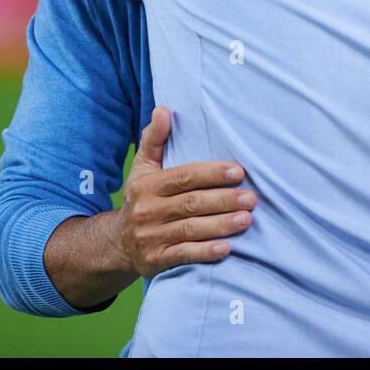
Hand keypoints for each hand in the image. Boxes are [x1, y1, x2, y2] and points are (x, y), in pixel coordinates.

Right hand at [118, 107, 254, 277]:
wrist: (117, 243)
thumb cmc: (142, 198)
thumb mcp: (143, 168)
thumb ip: (154, 139)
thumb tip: (163, 109)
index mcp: (148, 185)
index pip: (184, 176)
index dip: (212, 174)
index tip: (238, 172)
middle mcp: (148, 210)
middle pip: (191, 203)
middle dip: (224, 200)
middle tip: (252, 198)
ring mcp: (151, 237)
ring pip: (191, 229)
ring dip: (221, 225)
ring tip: (247, 219)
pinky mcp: (156, 260)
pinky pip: (184, 255)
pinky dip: (205, 253)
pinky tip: (227, 249)